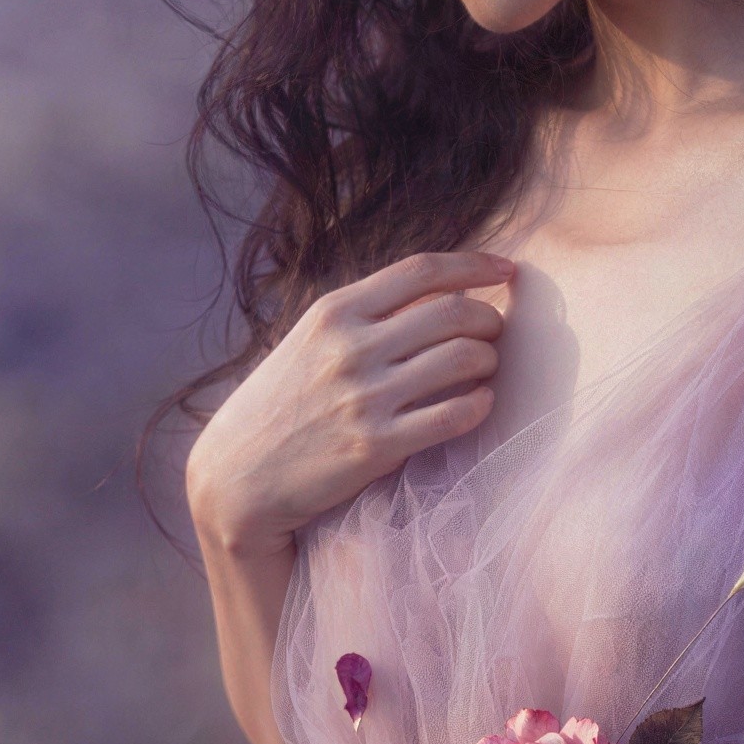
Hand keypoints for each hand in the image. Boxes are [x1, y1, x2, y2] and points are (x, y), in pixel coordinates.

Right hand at [185, 248, 515, 556]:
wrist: (238, 477)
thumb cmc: (280, 408)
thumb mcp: (309, 343)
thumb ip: (362, 318)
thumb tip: (431, 297)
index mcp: (335, 311)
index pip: (422, 270)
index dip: (475, 265)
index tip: (506, 269)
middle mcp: (351, 347)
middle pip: (452, 312)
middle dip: (489, 318)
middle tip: (496, 331)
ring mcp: (365, 396)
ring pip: (462, 359)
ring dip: (489, 360)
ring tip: (487, 368)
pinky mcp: (377, 445)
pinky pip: (454, 415)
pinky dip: (480, 405)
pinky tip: (481, 403)